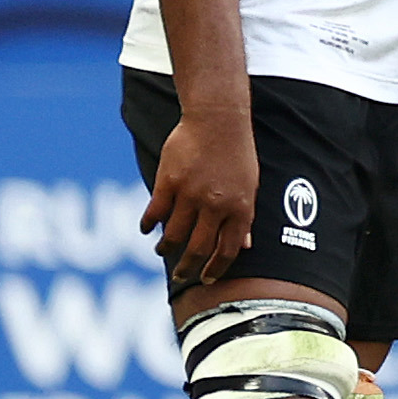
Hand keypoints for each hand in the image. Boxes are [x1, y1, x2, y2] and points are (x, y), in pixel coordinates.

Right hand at [143, 105, 259, 282]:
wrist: (218, 119)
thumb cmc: (237, 153)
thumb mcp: (250, 185)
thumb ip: (244, 217)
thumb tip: (244, 246)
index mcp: (240, 208)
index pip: (228, 250)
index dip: (216, 269)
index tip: (206, 279)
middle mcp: (216, 205)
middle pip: (198, 248)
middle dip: (188, 268)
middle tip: (180, 275)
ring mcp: (191, 194)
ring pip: (173, 235)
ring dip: (166, 248)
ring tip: (162, 250)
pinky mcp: (169, 183)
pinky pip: (154, 213)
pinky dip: (148, 225)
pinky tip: (147, 228)